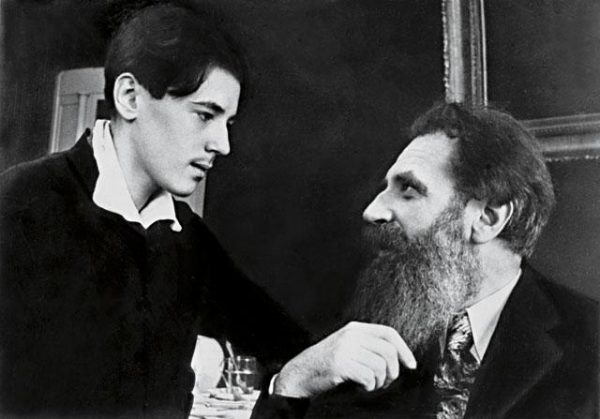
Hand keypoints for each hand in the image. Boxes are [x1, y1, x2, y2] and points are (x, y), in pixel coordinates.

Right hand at [272, 321, 416, 397]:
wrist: (299, 374)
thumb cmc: (325, 364)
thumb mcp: (346, 346)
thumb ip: (367, 345)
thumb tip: (398, 357)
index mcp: (355, 328)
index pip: (389, 333)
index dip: (404, 349)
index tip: (411, 365)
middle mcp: (351, 335)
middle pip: (388, 351)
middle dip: (393, 371)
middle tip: (385, 382)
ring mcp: (345, 348)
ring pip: (381, 366)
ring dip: (380, 381)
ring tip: (371, 385)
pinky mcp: (340, 363)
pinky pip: (369, 376)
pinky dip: (370, 386)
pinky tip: (362, 387)